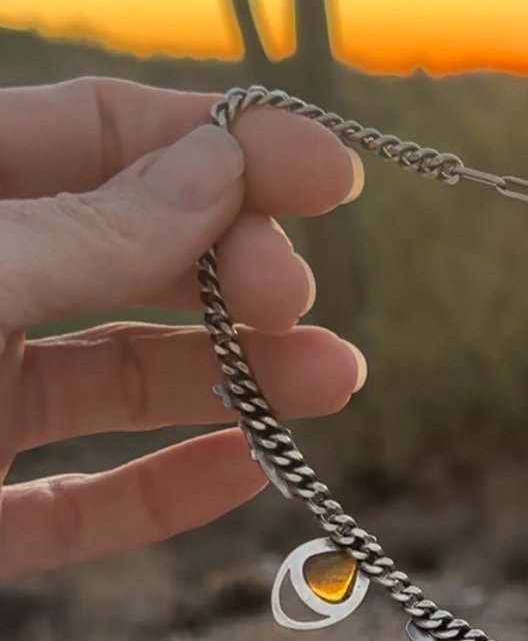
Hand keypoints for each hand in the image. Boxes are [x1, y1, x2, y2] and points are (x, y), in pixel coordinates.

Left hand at [0, 78, 366, 578]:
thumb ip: (88, 232)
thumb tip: (219, 164)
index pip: (98, 135)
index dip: (224, 143)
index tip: (333, 175)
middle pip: (127, 254)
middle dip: (234, 265)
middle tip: (293, 298)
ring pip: (117, 381)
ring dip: (235, 376)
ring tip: (337, 379)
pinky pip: (77, 505)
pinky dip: (166, 490)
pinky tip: (248, 469)